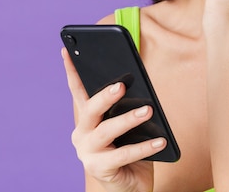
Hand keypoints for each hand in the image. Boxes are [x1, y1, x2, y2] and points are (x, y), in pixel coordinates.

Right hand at [62, 48, 166, 191]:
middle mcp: (81, 135)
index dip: (71, 71)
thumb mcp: (127, 126)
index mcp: (86, 120)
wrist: (129, 187)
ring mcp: (88, 153)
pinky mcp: (101, 169)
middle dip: (104, 96)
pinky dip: (145, 147)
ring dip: (128, 119)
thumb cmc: (129, 150)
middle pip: (90, 110)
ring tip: (148, 110)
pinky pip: (124, 155)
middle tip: (121, 85)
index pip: (78, 91)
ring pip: (107, 131)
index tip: (67, 50)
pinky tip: (161, 140)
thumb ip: (125, 107)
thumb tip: (138, 86)